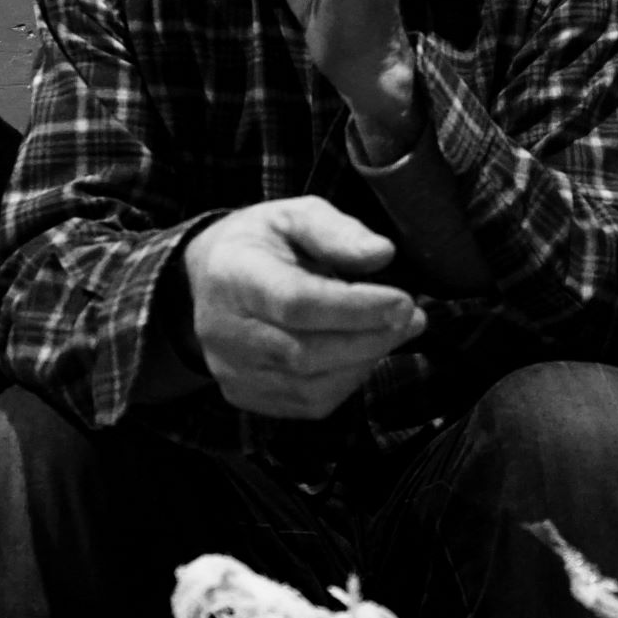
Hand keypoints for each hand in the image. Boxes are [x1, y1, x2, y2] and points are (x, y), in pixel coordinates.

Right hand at [182, 196, 428, 419]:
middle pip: (305, 352)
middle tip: (410, 317)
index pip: (295, 302)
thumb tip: (382, 254)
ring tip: (394, 331)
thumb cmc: (259, 244)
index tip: (402, 300)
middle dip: (370, 338)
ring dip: (364, 362)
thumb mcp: (294, 215)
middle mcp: (225, 331)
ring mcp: (232, 370)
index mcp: (233, 275)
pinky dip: (346, 382)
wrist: (206, 278)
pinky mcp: (245, 395)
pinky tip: (362, 353)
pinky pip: (307, 403)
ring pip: (311, 386)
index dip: (355, 307)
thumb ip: (337, 231)